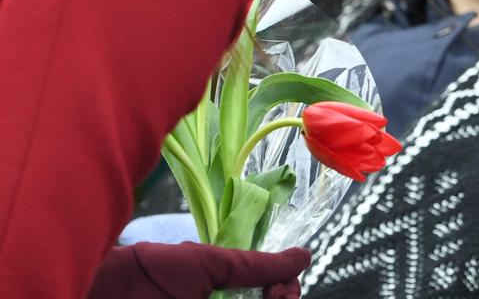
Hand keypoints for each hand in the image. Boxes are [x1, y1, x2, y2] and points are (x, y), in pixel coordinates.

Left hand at [88, 242, 310, 298]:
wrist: (104, 294)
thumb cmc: (150, 274)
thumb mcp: (208, 264)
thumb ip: (254, 265)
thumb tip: (303, 256)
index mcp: (224, 288)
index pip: (271, 290)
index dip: (285, 289)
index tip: (282, 290)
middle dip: (280, 298)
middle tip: (276, 296)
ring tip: (265, 297)